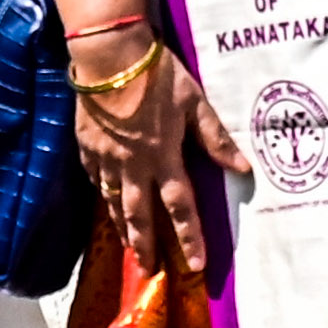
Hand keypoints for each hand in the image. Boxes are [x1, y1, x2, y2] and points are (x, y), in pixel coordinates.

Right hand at [75, 46, 246, 286]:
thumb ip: (214, 137)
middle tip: (148, 271)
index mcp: (162, 156)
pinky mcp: (86, 145)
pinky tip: (106, 200)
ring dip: (122, 226)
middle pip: (138, 214)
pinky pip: (96, 178)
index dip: (189, 237)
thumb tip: (241, 167)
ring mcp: (106, 157)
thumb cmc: (157, 74)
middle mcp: (133, 165)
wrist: (108, 55)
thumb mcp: (194, 102)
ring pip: (113, 201)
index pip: (179, 206)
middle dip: (144, 246)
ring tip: (127, 246)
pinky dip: (103, 194)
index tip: (195, 265)